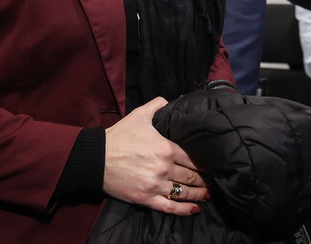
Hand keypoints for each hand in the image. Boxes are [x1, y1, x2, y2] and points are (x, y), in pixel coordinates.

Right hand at [104, 97, 209, 214]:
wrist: (95, 158)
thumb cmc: (119, 136)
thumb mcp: (141, 114)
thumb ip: (159, 105)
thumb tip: (172, 101)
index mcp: (166, 149)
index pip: (193, 158)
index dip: (206, 163)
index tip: (215, 165)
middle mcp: (164, 168)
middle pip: (191, 176)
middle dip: (205, 178)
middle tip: (215, 179)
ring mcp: (154, 185)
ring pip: (183, 192)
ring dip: (199, 193)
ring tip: (208, 193)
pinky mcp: (144, 198)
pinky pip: (168, 207)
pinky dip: (184, 210)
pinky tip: (195, 210)